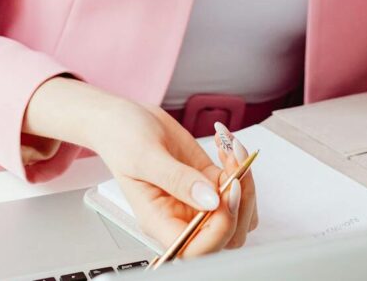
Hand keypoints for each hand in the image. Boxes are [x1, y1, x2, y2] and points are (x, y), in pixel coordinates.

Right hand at [89, 97, 254, 256]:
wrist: (124, 118)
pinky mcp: (208, 180)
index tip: (226, 194)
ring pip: (238, 210)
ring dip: (244, 180)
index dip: (220, 229)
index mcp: (160, 220)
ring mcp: (197, 199)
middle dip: (241, 201)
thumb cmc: (121, 138)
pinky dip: (239, 165)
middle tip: (233, 166)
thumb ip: (177, 179)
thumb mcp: (144, 156)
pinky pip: (236, 184)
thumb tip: (211, 201)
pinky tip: (225, 143)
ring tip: (230, 148)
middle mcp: (181, 215)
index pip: (197, 249)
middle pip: (228, 233)